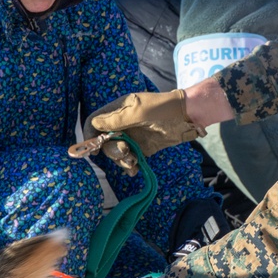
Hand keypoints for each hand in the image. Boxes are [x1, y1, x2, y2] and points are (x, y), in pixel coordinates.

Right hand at [82, 90, 204, 166]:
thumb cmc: (163, 108)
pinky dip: (130, 166)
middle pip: (104, 141)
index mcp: (119, 110)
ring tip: (133, 162)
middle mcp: (122, 124)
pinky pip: (130, 159)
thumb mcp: (138, 111)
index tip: (94, 149)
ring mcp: (132, 136)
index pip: (95, 122)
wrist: (187, 117)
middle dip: (112, 150)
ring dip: (121, 160)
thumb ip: (116, 119)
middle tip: (126, 152)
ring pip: (117, 152)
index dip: (90, 135)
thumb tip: (95, 123)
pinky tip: (135, 169)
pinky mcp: (143, 147)